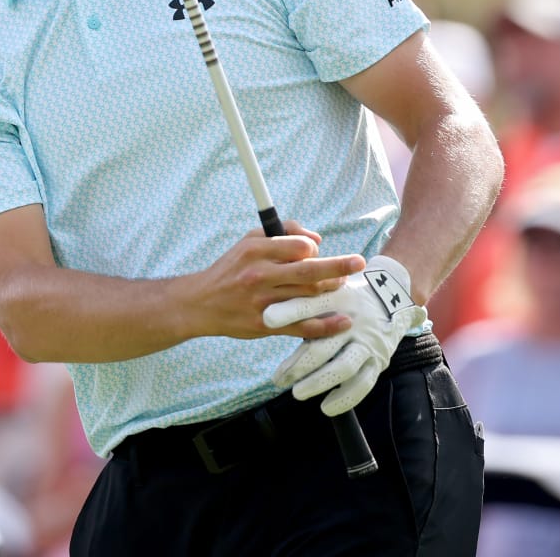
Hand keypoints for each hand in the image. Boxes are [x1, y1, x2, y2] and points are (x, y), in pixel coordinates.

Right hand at [187, 223, 365, 341]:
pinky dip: (326, 325)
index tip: (318, 252)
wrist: (201, 303)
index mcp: (255, 251)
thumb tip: (317, 240)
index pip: (298, 247)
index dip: (314, 249)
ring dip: (332, 292)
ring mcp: (263, 302)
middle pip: (309, 271)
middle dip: (339, 266)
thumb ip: (283, 233)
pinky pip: (302, 326)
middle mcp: (259, 275)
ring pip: (308, 297)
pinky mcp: (265, 325)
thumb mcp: (248, 240)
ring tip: (342, 288)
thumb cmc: (231, 268)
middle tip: (358, 262)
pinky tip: (343, 321)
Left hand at [262, 256, 425, 416]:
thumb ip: (300, 303)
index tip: (266, 319)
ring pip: (343, 367)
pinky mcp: (378, 360)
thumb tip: (264, 315)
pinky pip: (363, 383)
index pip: (311, 305)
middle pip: (323, 345)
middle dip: (299, 364)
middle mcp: (353, 322)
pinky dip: (345, 398)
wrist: (394, 294)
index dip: (290, 311)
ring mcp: (368, 343)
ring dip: (319, 382)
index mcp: (338, 299)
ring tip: (297, 393)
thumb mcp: (327, 291)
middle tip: (278, 380)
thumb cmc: (347, 296)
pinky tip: (326, 407)